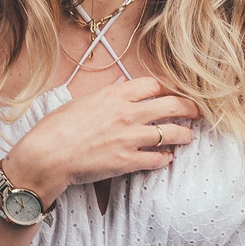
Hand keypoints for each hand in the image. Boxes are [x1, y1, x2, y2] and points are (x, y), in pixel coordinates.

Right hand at [4, 75, 199, 201]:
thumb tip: (120, 83)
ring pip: (171, 132)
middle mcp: (127, 113)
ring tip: (188, 137)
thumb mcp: (81, 100)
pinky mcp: (127, 161)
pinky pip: (158, 158)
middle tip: (197, 112)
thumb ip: (106, 93)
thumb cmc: (57, 127)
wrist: (47, 155)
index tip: (173, 93)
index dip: (168, 88)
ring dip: (184, 134)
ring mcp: (130, 138)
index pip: (154, 85)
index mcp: (115, 95)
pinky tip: (167, 158)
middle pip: (172, 105)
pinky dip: (166, 158)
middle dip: (189, 107)